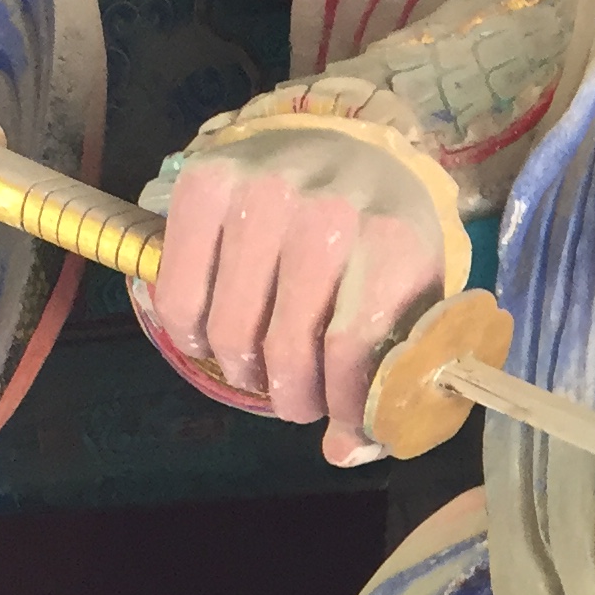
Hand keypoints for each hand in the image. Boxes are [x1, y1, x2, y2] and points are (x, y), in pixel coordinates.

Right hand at [146, 123, 452, 464]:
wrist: (351, 143)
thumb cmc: (384, 234)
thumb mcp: (413, 295)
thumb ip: (391, 376)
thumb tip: (342, 452)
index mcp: (393, 242)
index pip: (351, 351)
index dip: (338, 404)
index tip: (335, 418)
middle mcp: (327, 212)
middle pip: (285, 346)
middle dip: (289, 395)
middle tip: (294, 399)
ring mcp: (261, 192)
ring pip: (228, 326)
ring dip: (239, 369)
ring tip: (257, 368)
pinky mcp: (206, 181)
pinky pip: (180, 290)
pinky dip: (189, 330)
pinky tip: (210, 335)